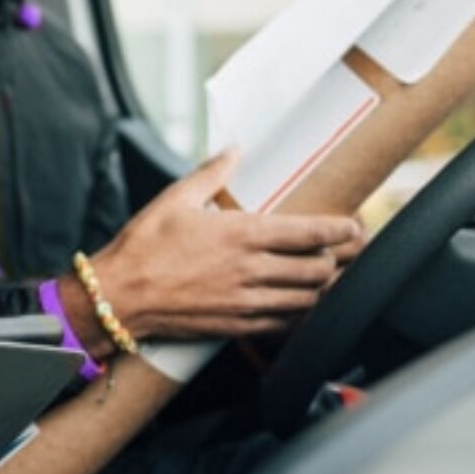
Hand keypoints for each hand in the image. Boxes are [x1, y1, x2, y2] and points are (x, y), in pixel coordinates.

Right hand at [84, 148, 364, 341]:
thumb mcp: (175, 198)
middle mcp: (250, 269)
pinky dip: (302, 314)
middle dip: (341, 259)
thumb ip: (211, 172)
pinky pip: (285, 323)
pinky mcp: (238, 324)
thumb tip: (234, 149)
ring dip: (326, 287)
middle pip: (318, 268)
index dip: (341, 231)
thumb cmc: (144, 246)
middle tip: (350, 251)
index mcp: (240, 234)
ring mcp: (247, 300)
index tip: (354, 226)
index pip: (308, 232)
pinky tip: (303, 306)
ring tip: (332, 276)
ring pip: (308, 298)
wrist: (120, 295)